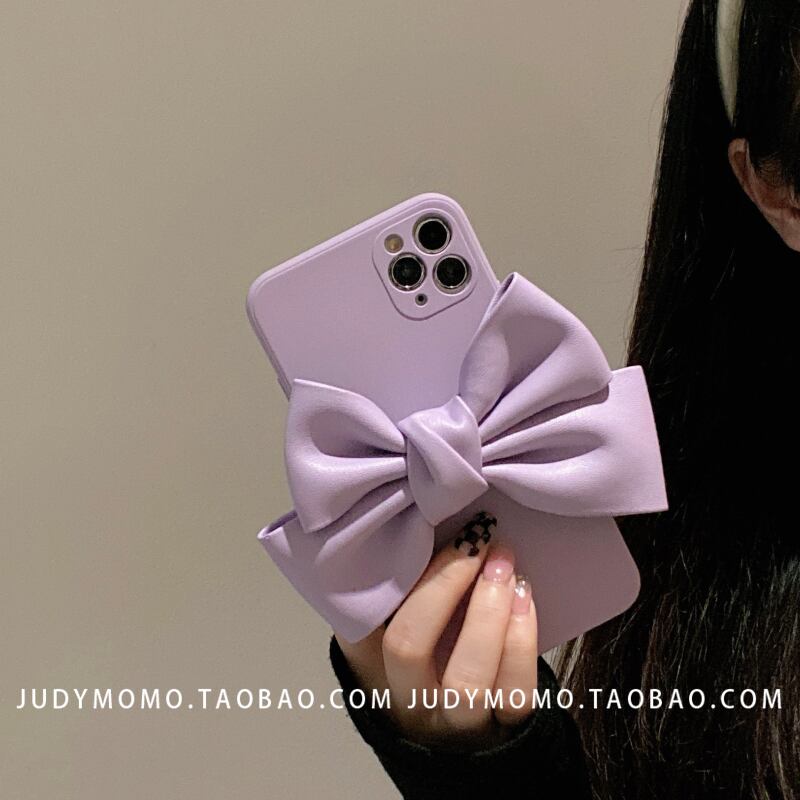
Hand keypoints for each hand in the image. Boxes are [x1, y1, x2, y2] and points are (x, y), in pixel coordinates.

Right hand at [334, 514, 537, 749]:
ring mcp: (459, 722)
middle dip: (444, 585)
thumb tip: (394, 544)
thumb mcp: (391, 645)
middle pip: (410, 646)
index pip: (362, 625)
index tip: (425, 537)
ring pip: (466, 678)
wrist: (469, 741)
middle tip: (475, 539)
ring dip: (487, 611)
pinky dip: (522, 638)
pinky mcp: (508, 730)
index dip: (392, 582)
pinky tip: (523, 595)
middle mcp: (410, 702)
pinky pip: (514, 692)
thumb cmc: (429, 672)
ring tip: (504, 563)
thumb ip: (385, 606)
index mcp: (376, 672)